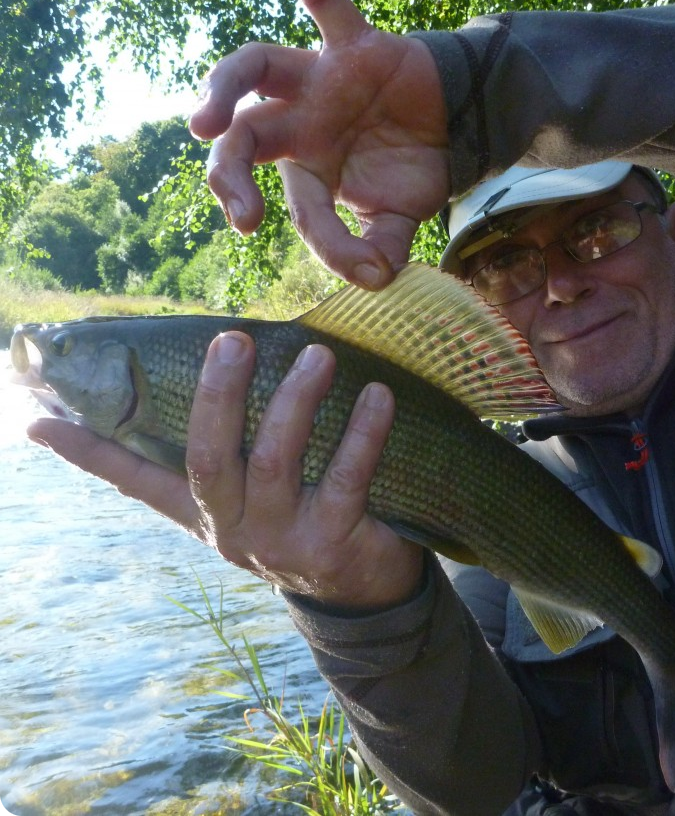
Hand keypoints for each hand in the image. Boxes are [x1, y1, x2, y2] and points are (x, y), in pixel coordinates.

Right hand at [27, 331, 425, 609]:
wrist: (365, 595)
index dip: (88, 453)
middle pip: (208, 460)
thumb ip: (240, 449)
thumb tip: (227, 378)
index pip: (135, 482)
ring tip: (318, 355)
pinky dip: (363, 435)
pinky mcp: (331, 546)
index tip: (36, 420)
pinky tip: (377, 396)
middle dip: (216, 397)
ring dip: (294, 404)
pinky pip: (346, 480)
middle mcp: (233, 529)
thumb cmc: (309, 521)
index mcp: (206, 513)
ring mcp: (280, 541)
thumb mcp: (260, 495)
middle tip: (232, 340)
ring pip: (273, 465)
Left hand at [190, 0, 450, 288]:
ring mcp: (321, 78)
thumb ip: (384, 249)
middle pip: (245, 137)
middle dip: (230, 173)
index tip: (361, 266)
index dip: (328, 239)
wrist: (458, 122)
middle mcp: (301, 122)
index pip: (301, 207)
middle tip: (237, 210)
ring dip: (224, 86)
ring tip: (204, 123)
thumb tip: (374, 281)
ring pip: (257, 66)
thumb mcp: (401, 220)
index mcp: (308, 169)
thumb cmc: (415, 169)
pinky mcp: (354, 41)